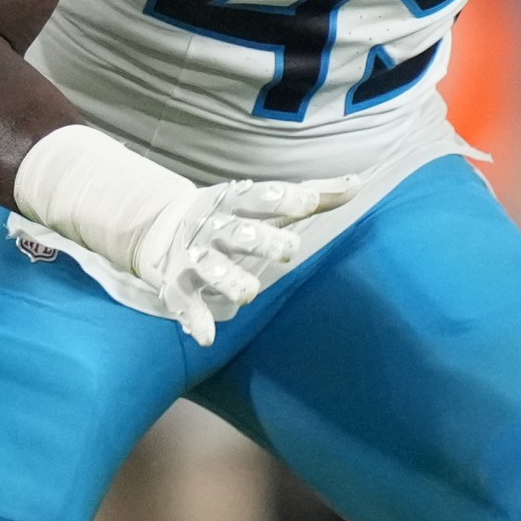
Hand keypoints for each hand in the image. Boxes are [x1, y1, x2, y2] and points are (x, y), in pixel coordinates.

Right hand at [136, 175, 360, 343]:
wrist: (164, 225)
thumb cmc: (234, 215)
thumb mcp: (267, 202)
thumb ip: (313, 195)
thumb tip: (356, 184)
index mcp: (238, 202)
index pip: (263, 198)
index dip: (285, 199)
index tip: (308, 202)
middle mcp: (216, 228)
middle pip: (239, 233)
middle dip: (261, 240)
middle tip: (287, 251)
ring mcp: (195, 256)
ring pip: (211, 267)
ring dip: (228, 279)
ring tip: (248, 293)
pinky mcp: (179, 284)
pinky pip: (185, 303)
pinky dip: (195, 319)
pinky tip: (208, 336)